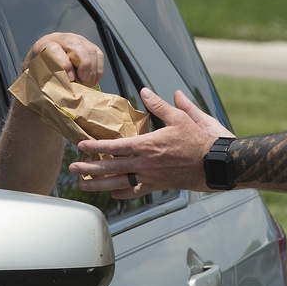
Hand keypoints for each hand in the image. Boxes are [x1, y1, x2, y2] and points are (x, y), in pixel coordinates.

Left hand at [22, 32, 103, 85]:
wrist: (43, 63)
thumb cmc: (39, 73)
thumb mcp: (38, 76)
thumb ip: (47, 80)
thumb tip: (62, 91)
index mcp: (44, 45)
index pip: (55, 49)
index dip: (64, 64)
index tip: (70, 79)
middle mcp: (61, 39)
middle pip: (76, 45)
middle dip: (84, 63)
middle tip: (84, 80)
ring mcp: (76, 40)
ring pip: (90, 50)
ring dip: (92, 69)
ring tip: (88, 83)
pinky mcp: (87, 45)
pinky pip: (98, 54)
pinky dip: (98, 69)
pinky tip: (93, 80)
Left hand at [69, 88, 233, 197]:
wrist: (214, 164)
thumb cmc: (198, 140)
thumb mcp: (180, 117)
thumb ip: (159, 105)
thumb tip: (144, 91)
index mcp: (148, 145)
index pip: (115, 146)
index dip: (96, 147)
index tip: (81, 146)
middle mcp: (145, 164)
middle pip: (111, 167)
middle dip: (89, 169)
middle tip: (73, 168)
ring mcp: (150, 177)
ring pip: (119, 183)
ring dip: (99, 185)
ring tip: (83, 186)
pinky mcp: (157, 186)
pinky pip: (136, 192)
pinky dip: (122, 194)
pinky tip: (113, 194)